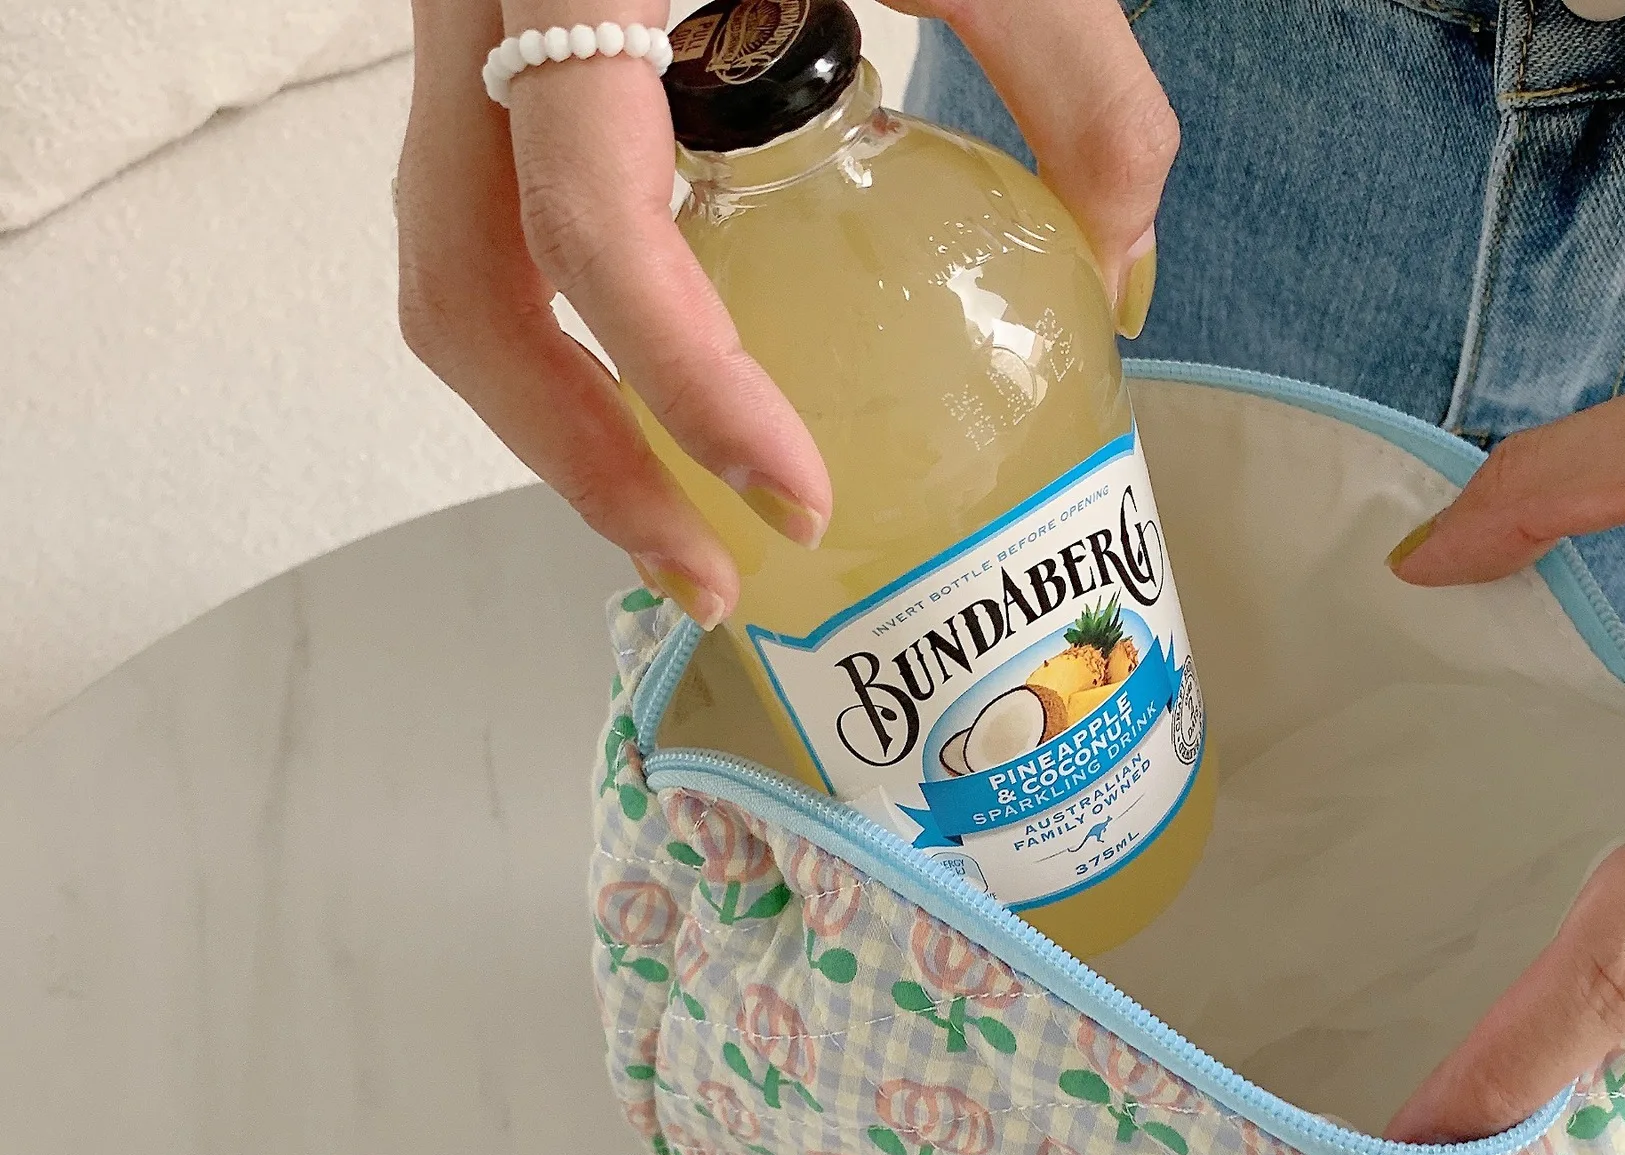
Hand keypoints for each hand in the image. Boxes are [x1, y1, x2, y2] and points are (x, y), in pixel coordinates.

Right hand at [395, 0, 1175, 624]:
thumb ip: (1075, 72)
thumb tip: (1122, 264)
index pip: (594, 223)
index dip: (689, 385)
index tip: (802, 500)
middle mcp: (485, 19)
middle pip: (467, 298)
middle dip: (584, 464)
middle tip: (710, 578)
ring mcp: (468, 45)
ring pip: (452, 281)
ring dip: (556, 427)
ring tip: (681, 529)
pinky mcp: (496, 66)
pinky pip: (491, 238)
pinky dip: (566, 344)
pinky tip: (672, 399)